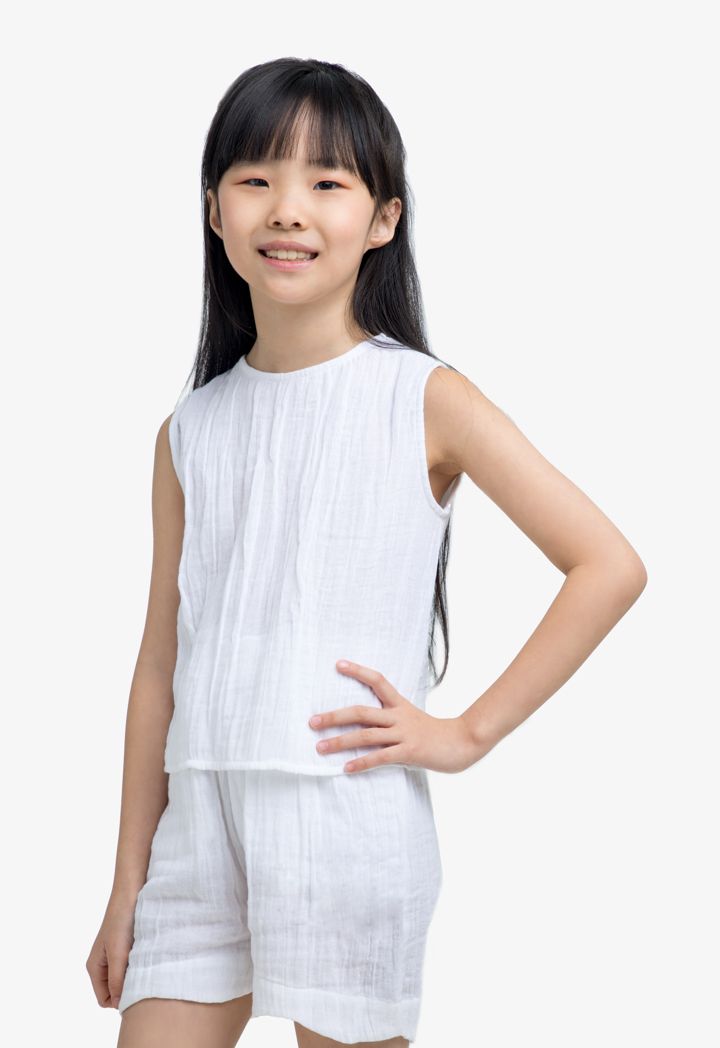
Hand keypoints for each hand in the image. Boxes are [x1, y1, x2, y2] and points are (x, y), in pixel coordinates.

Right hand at [86, 886, 140, 1009]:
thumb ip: (116, 979)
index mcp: (95, 966)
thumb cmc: (122, 918)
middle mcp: (104, 963)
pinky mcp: (128, 946)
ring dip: (137, 974)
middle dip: (129, 987)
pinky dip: (142, 963)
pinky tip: (149, 954)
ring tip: (146, 961)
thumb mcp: (118, 952)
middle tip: (144, 975)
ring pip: (127, 977)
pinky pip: (134, 964)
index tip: (137, 989)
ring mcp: (116, 954)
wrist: (132, 889)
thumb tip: (118, 1004)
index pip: (105, 999)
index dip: (119, 1000)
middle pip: (116, 990)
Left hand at [308, 659, 480, 773]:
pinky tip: (346, 768)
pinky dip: (361, 762)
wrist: (463, 743)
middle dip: (334, 717)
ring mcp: (404, 734)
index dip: (358, 671)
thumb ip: (391, 720)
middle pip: (361, 711)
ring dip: (340, 742)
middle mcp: (399, 716)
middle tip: (312, 721)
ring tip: (320, 747)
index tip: (337, 664)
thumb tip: (365, 726)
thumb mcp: (413, 720)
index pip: (377, 680)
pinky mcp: (409, 752)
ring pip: (366, 736)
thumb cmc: (435, 734)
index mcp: (400, 705)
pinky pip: (380, 757)